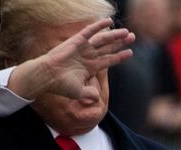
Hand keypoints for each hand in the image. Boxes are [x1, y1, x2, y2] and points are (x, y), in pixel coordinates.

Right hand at [9, 18, 133, 101]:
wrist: (48, 76)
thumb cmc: (61, 85)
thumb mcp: (79, 92)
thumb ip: (89, 94)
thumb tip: (96, 98)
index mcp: (91, 67)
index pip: (109, 60)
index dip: (120, 56)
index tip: (130, 52)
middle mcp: (89, 56)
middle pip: (109, 47)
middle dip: (121, 42)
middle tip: (133, 37)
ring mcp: (83, 48)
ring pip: (103, 39)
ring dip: (115, 35)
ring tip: (127, 32)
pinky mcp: (76, 41)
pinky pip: (90, 31)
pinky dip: (99, 25)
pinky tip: (109, 21)